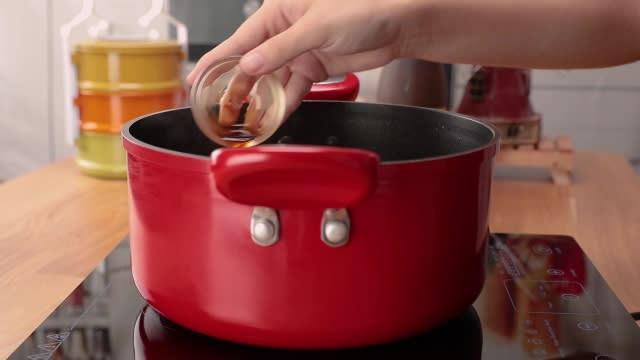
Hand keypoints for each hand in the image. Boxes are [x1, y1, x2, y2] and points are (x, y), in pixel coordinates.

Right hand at [187, 0, 416, 116]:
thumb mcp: (317, 27)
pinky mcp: (316, 67)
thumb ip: (282, 49)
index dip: (217, 60)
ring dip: (262, 101)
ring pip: (273, 80)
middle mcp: (286, 32)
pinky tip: (274, 117)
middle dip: (238, 88)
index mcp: (279, 12)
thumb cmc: (364, 7)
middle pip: (254, 64)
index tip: (197, 79)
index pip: (240, 39)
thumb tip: (251, 65)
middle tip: (222, 111)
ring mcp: (301, 51)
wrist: (399, 25)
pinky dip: (285, 104)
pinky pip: (294, 88)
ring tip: (246, 121)